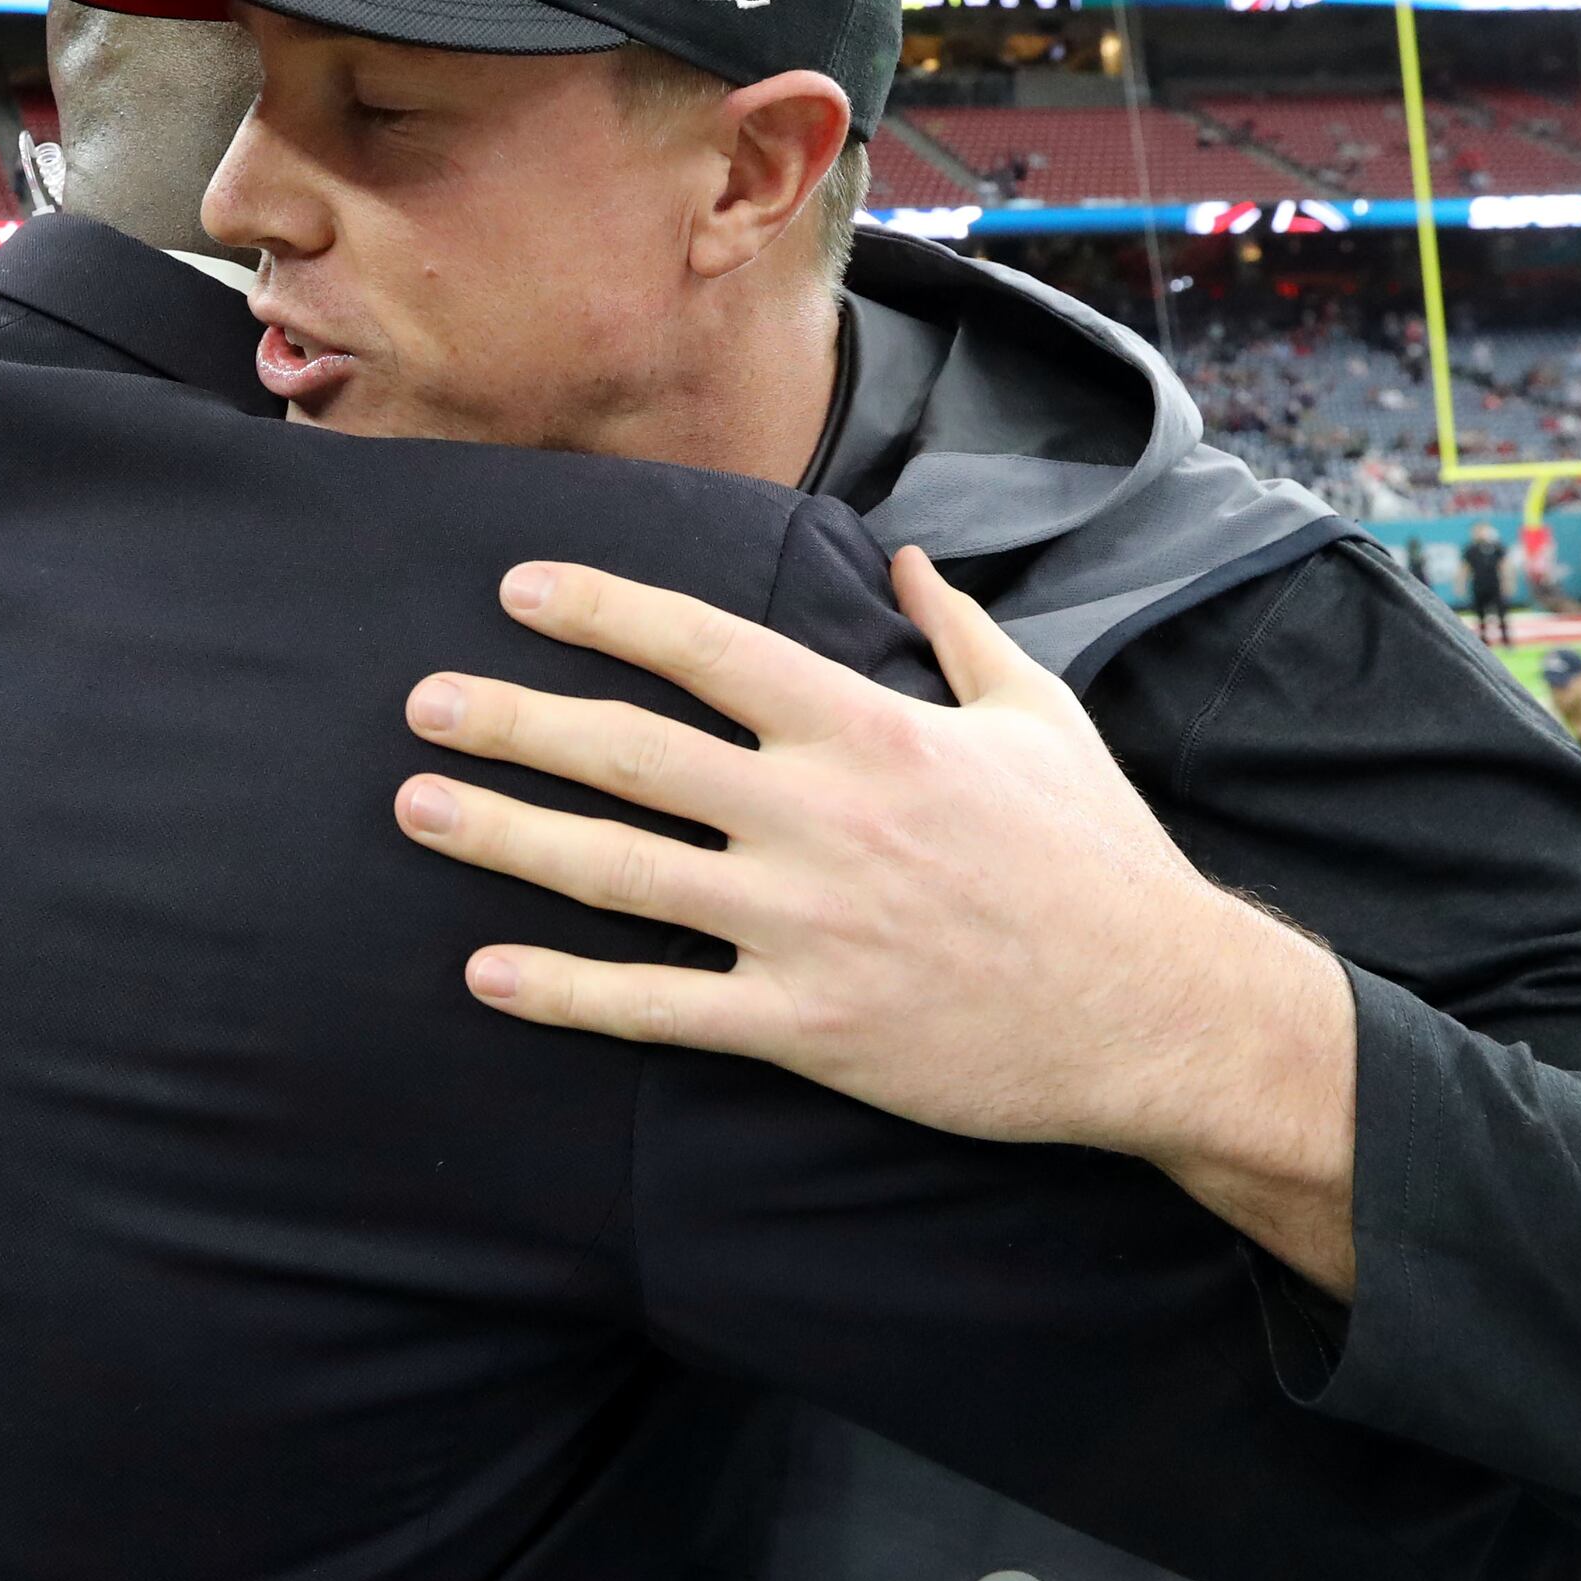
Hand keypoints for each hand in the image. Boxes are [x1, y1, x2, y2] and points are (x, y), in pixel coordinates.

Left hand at [392, 550, 1360, 1292]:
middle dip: (513, 721)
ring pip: (622, 871)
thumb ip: (959, 630)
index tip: (517, 590)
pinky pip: (660, 1006)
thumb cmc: (1102, 858)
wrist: (1162, 1013)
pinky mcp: (807, 1024)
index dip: (603, 611)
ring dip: (507, 836)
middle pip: (631, 752)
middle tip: (422, 702)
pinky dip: (566, 993)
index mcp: (869, 728)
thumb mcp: (1040, 716)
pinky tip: (485, 974)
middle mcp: (821, 815)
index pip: (705, 646)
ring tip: (417, 808)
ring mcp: (807, 924)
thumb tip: (904, 556)